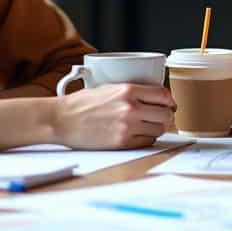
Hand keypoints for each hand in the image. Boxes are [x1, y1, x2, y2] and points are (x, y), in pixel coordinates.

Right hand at [53, 83, 176, 148]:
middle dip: (166, 116)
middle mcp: (130, 108)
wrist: (62, 120)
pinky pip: (146, 142)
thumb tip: (154, 96)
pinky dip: (146, 138)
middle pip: (166, 114)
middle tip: (161, 116)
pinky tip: (137, 134)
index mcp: (128, 90)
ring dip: (157, 128)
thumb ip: (132, 91)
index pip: (164, 95)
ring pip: (159, 130)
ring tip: (147, 125)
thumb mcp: (109, 87)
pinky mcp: (122, 143)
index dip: (170, 101)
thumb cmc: (82, 102)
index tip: (169, 104)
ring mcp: (127, 127)